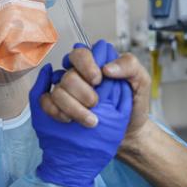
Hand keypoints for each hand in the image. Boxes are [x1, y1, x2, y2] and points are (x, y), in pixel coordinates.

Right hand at [29, 42, 131, 186]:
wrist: (129, 133)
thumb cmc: (134, 105)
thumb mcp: (142, 82)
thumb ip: (130, 66)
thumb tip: (107, 67)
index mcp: (95, 63)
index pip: (80, 53)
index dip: (86, 65)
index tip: (98, 80)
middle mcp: (78, 74)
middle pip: (67, 75)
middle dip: (82, 93)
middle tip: (96, 104)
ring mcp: (66, 91)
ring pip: (56, 91)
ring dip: (73, 108)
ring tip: (91, 121)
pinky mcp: (58, 106)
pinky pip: (45, 103)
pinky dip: (55, 112)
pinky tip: (69, 120)